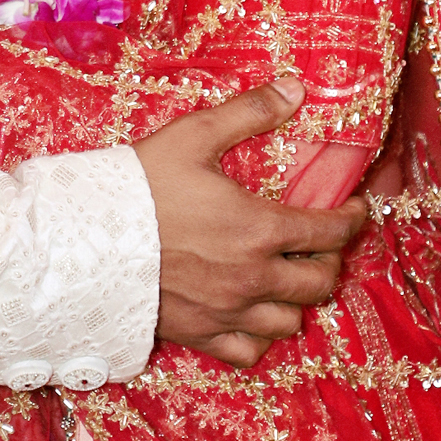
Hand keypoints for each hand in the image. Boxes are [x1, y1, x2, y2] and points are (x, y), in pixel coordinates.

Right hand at [135, 77, 366, 367]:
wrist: (86, 238)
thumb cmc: (141, 183)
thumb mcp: (194, 135)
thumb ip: (249, 112)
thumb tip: (294, 89)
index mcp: (260, 229)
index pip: (328, 231)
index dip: (351, 219)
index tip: (354, 208)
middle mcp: (253, 278)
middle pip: (319, 282)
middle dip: (330, 259)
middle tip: (320, 241)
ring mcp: (228, 312)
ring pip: (290, 321)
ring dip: (297, 299)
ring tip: (287, 277)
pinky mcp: (201, 334)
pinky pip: (249, 352)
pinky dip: (259, 337)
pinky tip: (251, 315)